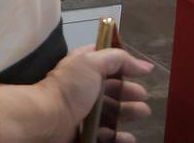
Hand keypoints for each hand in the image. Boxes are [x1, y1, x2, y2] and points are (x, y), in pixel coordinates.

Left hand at [0, 45, 152, 142]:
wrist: (48, 119)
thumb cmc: (70, 87)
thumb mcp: (91, 62)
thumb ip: (118, 59)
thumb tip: (144, 65)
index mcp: (81, 68)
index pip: (103, 62)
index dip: (122, 64)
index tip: (140, 70)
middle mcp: (83, 88)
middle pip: (111, 89)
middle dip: (129, 91)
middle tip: (142, 95)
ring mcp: (84, 112)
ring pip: (112, 112)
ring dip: (129, 112)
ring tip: (142, 112)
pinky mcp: (86, 132)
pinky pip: (107, 135)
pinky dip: (119, 137)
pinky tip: (127, 136)